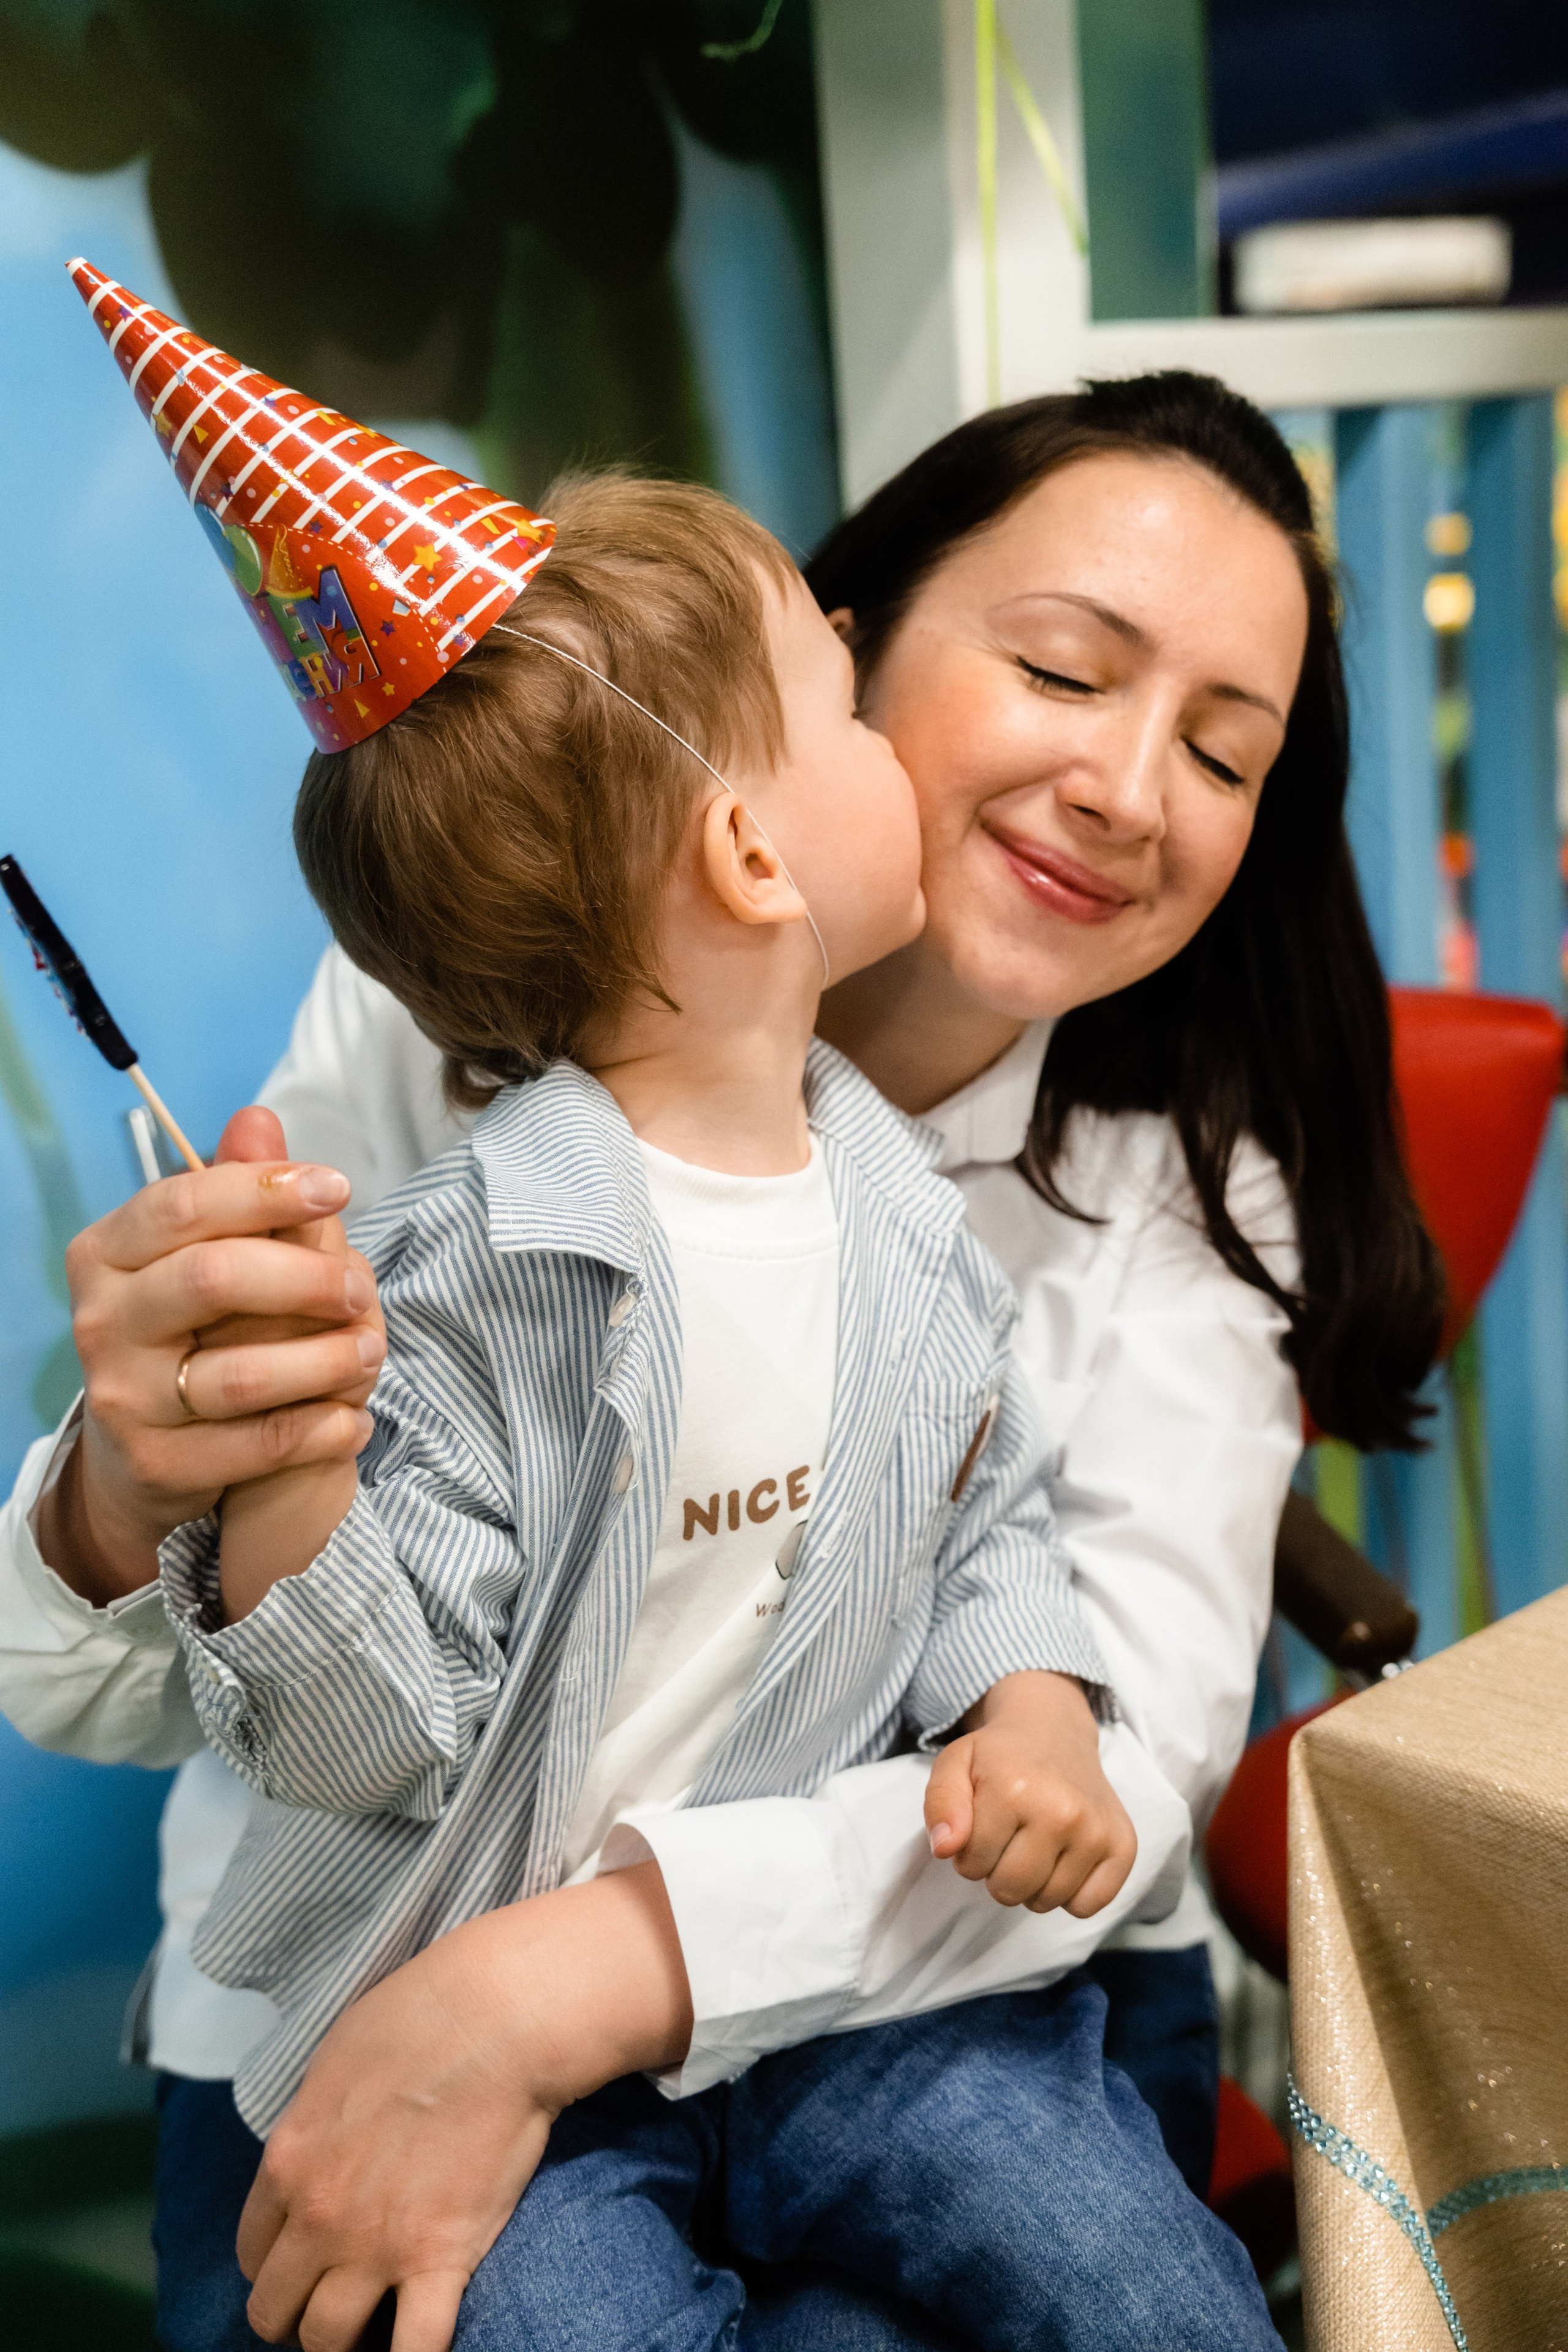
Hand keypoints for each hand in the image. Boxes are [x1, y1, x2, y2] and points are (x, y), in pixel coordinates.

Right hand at [38, 1108, 384, 1607]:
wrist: (145, 1455)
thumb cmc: (191, 1333)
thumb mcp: (209, 1256)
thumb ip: (240, 1193)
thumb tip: (259, 1119)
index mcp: (108, 1254)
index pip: (185, 1204)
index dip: (266, 1190)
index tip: (338, 1187)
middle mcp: (102, 1322)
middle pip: (214, 1278)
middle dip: (308, 1277)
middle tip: (363, 1289)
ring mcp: (124, 1398)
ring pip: (243, 1373)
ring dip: (327, 1360)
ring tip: (372, 1350)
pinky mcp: (159, 1464)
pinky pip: (258, 1444)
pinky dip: (321, 1428)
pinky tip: (356, 1417)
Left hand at [238, 1861, 693, 2351]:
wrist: (495, 2019)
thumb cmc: (419, 2018)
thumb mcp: (334, 2058)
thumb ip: (310, 2120)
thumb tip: (310, 2145)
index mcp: (288, 2163)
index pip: (252, 2251)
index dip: (275, 2262)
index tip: (301, 2257)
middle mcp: (319, 2217)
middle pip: (275, 2310)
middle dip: (296, 2310)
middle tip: (330, 2297)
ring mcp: (377, 2247)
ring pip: (326, 2341)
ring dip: (341, 2339)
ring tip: (368, 2327)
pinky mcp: (441, 2260)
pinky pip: (413, 2350)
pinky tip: (413, 2345)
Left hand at [924, 1671, 1137, 1915]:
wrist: (1054, 1731)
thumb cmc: (1000, 1756)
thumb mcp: (955, 1765)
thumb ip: (940, 1804)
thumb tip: (944, 1848)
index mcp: (1014, 1790)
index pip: (971, 1866)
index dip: (967, 1853)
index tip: (980, 1827)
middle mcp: (1062, 1811)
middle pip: (1010, 1890)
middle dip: (996, 1873)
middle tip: (1006, 1839)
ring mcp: (1097, 1830)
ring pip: (1046, 1902)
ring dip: (1031, 1885)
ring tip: (1032, 1846)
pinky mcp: (1123, 1845)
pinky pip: (1088, 1906)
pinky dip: (1070, 1895)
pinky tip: (1062, 1860)